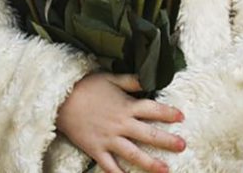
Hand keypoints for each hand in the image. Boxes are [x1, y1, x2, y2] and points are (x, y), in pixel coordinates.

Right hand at [56, 72, 186, 172]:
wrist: (60, 99)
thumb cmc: (85, 87)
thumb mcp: (109, 78)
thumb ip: (130, 81)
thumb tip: (147, 80)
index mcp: (126, 106)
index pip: (153, 109)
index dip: (168, 113)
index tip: (181, 117)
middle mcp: (120, 124)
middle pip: (148, 134)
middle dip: (167, 140)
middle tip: (182, 145)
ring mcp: (109, 139)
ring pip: (134, 154)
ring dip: (151, 163)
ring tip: (166, 170)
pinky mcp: (96, 150)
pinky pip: (109, 166)